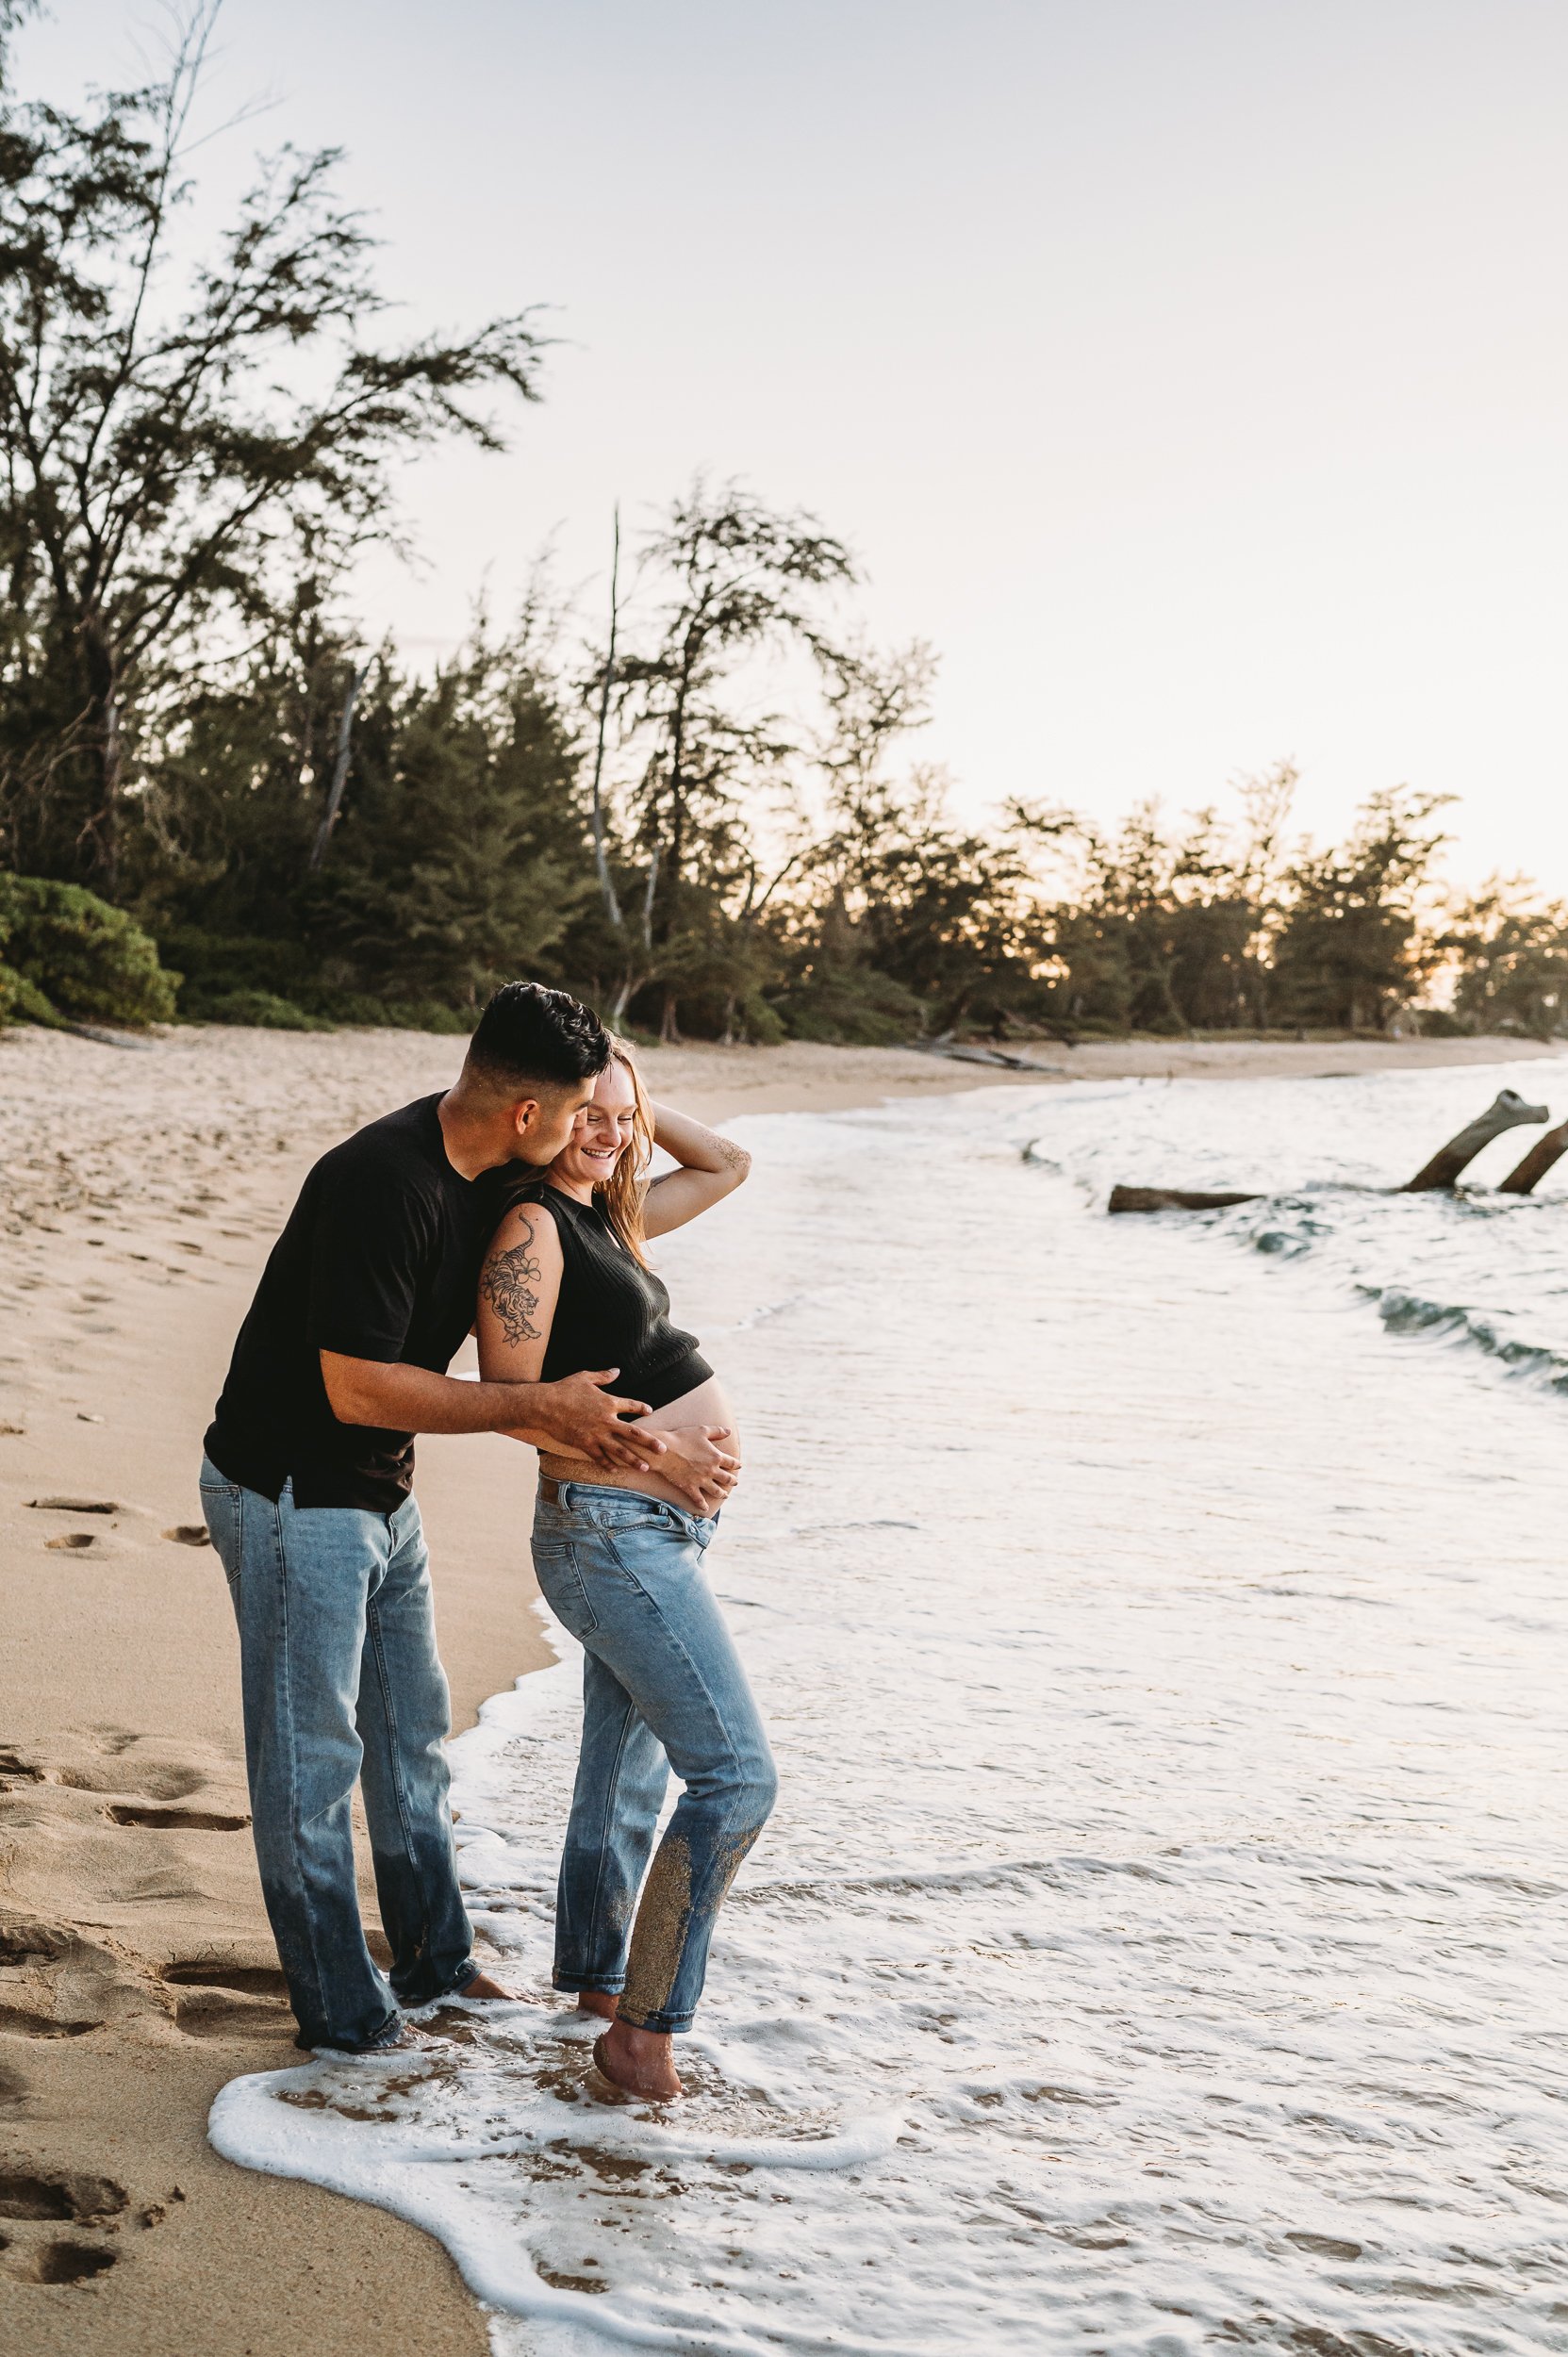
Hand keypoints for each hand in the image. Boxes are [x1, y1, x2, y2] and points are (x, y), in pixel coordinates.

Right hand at [538, 1370, 661, 1471]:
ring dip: (633, 1460)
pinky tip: (615, 1470)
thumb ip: (603, 1376)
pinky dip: (607, 1464)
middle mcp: (607, 1420)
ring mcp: (596, 1434)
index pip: (632, 1406)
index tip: (650, 1411)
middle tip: (662, 1450)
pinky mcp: (585, 1444)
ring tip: (645, 1467)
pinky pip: (599, 1457)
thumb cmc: (564, 1389)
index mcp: (609, 1402)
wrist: (545, 1405)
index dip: (642, 1408)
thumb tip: (617, 1370)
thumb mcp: (585, 1377)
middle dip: (649, 1442)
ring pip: (620, 1450)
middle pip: (633, 1433)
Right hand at [650, 1425, 740, 1514]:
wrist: (664, 1451)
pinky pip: (699, 1499)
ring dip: (723, 1494)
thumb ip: (717, 1431)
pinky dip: (703, 1505)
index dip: (737, 1464)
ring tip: (725, 1496)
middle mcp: (711, 1471)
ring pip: (716, 1491)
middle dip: (732, 1481)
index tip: (739, 1466)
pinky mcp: (690, 1488)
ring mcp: (701, 1481)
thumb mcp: (702, 1431)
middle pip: (727, 1478)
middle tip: (735, 1482)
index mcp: (716, 1457)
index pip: (732, 1463)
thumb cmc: (682, 1438)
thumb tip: (729, 1431)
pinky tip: (705, 1508)